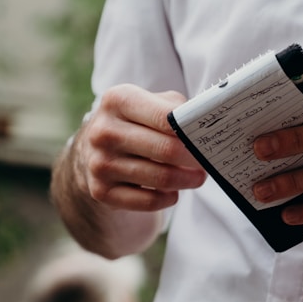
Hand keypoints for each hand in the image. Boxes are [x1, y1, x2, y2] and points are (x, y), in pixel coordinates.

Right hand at [75, 84, 205, 211]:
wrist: (94, 150)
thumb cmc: (136, 123)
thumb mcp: (151, 103)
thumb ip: (178, 109)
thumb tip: (206, 123)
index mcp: (118, 100)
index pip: (166, 117)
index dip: (192, 131)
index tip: (208, 139)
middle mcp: (104, 131)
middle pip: (166, 150)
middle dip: (194, 159)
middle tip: (208, 162)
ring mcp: (99, 163)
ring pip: (161, 178)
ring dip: (186, 181)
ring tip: (197, 177)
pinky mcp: (100, 191)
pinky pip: (148, 201)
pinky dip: (167, 198)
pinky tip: (173, 192)